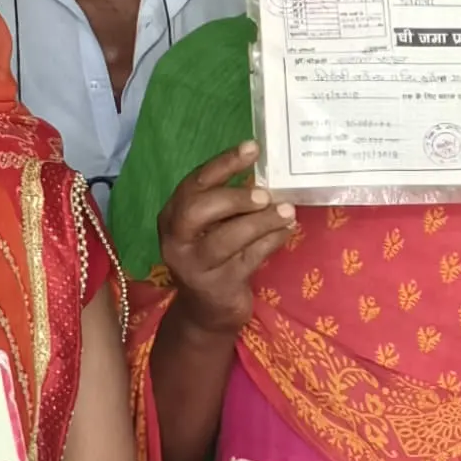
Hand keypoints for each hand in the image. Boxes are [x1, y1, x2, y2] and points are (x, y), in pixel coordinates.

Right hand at [155, 142, 292, 332]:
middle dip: (236, 197)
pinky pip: (248, 259)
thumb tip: (266, 173)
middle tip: (265, 194)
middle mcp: (175, 240)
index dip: (223, 163)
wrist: (206, 312)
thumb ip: (228, 203)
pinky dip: (271, 242)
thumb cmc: (214, 258)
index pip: (194, 183)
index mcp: (172, 216)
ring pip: (226, 238)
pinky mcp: (217, 286)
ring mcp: (194, 265)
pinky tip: (287, 231)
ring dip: (261, 222)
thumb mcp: (212, 228)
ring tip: (287, 211)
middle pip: (198, 209)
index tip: (253, 148)